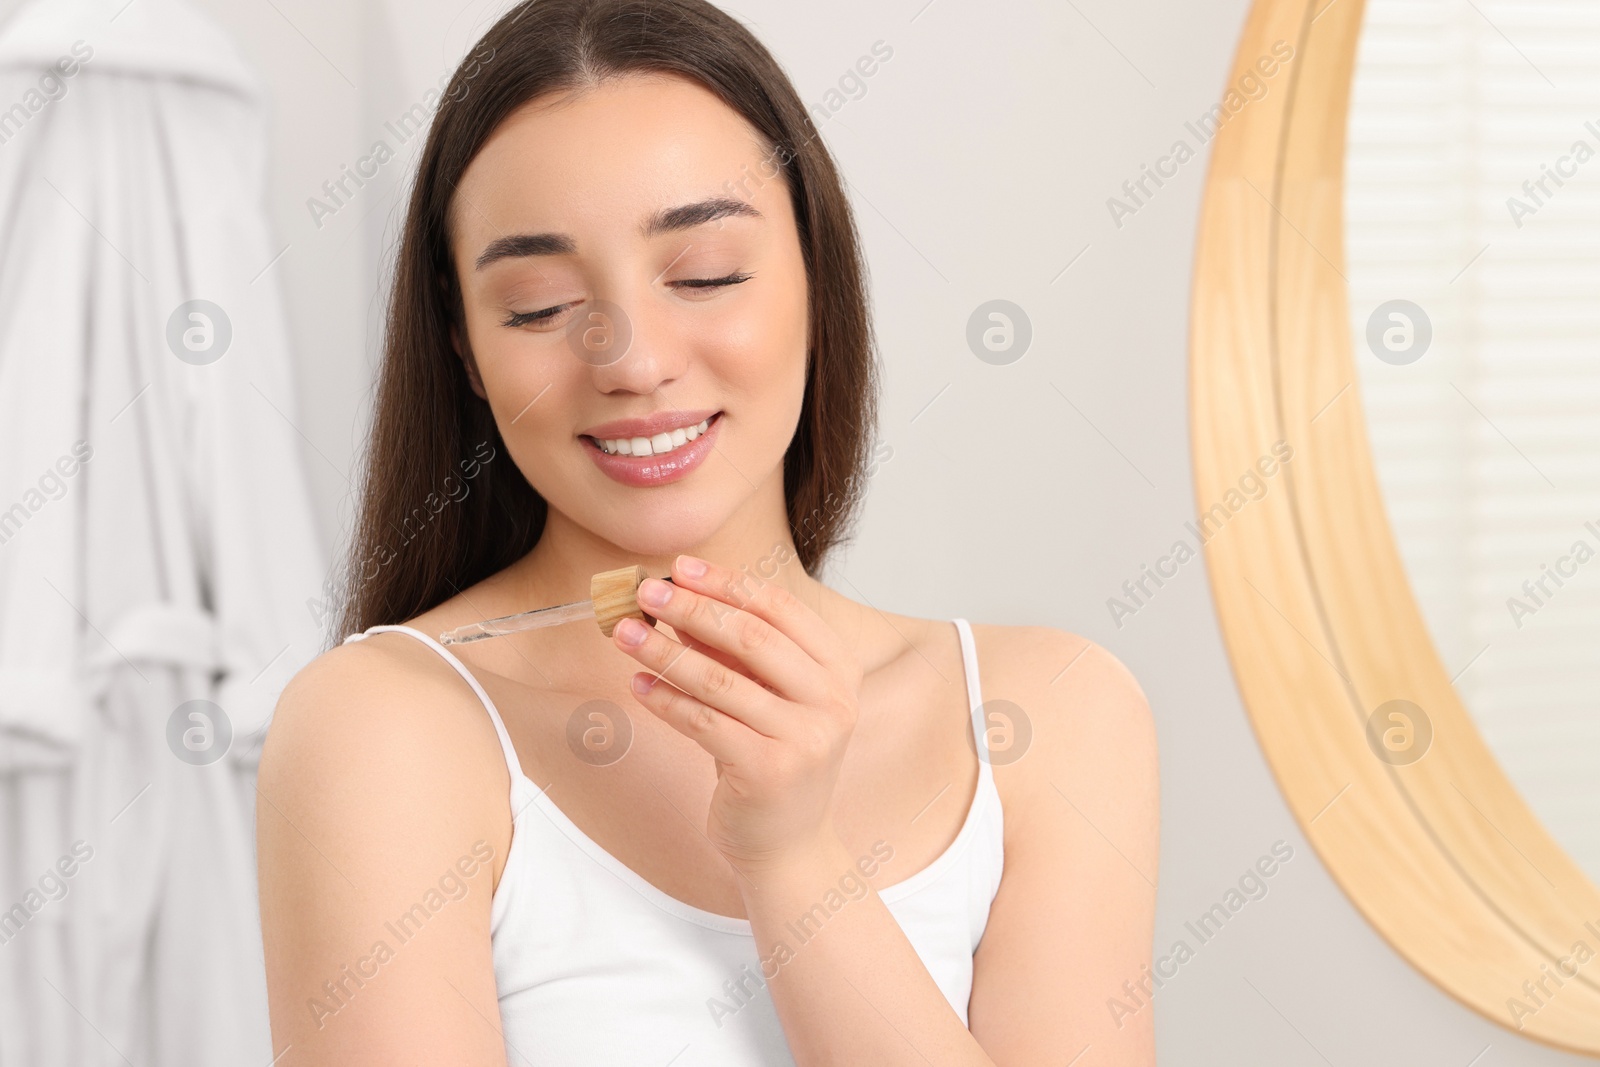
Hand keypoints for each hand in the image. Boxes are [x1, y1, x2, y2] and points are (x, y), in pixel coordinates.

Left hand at [610, 554, 862, 876]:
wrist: (789, 844)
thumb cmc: (776, 760)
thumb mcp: (766, 697)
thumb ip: (733, 652)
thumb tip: (679, 603)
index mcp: (839, 669)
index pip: (780, 608)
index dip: (727, 582)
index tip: (681, 567)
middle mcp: (832, 700)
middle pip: (750, 637)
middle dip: (691, 608)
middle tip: (645, 593)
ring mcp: (805, 738)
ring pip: (719, 680)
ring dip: (664, 651)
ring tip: (625, 633)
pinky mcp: (769, 772)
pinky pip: (703, 723)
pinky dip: (665, 699)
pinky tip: (638, 685)